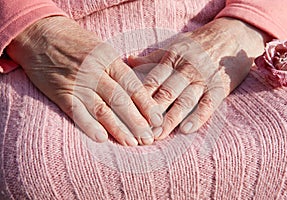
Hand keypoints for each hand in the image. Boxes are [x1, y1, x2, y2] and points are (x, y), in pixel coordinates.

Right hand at [6, 16, 162, 145]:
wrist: (42, 34)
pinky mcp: (61, 92)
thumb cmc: (77, 43)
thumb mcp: (102, 49)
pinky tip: (101, 138)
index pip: (133, 85)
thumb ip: (118, 69)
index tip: (158, 120)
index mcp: (109, 59)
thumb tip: (138, 91)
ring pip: (101, 109)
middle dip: (136, 121)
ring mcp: (78, 83)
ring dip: (117, 128)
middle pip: (120, 100)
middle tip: (148, 138)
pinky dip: (88, 126)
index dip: (147, 104)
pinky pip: (76, 111)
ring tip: (131, 142)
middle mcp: (95, 71)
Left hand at [128, 17, 269, 139]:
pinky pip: (208, 104)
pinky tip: (186, 129)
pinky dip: (198, 117)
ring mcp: (204, 78)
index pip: (152, 81)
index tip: (130, 114)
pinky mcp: (220, 86)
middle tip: (142, 131)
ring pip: (185, 101)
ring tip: (159, 135)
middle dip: (153, 113)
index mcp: (172, 58)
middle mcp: (186, 69)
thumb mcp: (175, 45)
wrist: (233, 33)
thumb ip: (152, 57)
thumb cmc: (199, 43)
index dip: (140, 99)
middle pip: (166, 93)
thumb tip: (128, 60)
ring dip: (171, 119)